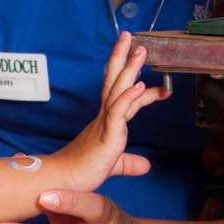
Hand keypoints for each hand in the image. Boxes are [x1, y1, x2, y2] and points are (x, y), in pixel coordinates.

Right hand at [55, 30, 166, 189]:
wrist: (61, 183)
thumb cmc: (79, 172)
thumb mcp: (111, 165)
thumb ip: (127, 163)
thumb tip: (145, 165)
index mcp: (106, 122)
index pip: (125, 98)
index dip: (142, 89)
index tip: (162, 85)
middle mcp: (104, 118)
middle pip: (115, 82)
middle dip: (125, 60)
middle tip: (135, 41)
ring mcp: (104, 124)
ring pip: (117, 91)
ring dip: (129, 69)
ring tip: (140, 51)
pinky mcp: (105, 136)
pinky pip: (117, 113)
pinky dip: (128, 98)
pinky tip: (139, 85)